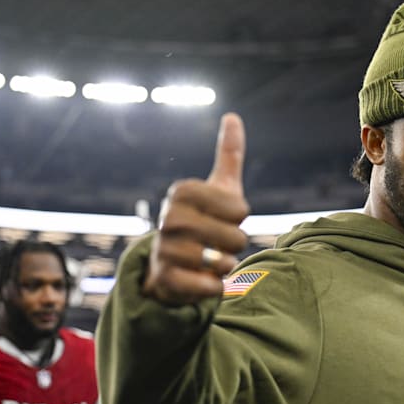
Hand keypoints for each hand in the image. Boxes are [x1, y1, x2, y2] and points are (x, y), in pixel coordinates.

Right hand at [143, 113, 250, 305]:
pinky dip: (214, 287)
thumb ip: (228, 156)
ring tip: (208, 260)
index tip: (222, 217)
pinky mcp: (165, 278)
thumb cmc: (204, 222)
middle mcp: (169, 217)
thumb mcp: (219, 189)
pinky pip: (208, 286)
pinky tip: (202, 279)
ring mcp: (164, 247)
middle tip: (217, 243)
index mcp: (183, 191)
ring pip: (222, 263)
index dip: (239, 218)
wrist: (172, 266)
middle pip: (235, 238)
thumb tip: (233, 117)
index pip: (240, 209)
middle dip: (234, 245)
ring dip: (224, 266)